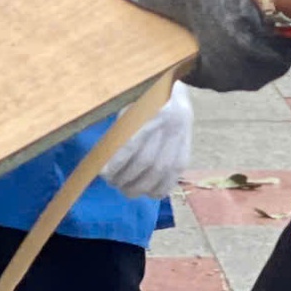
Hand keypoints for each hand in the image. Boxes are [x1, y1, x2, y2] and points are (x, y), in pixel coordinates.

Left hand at [99, 81, 193, 198]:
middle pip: (145, 162)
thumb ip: (122, 131)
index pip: (133, 144)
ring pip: (158, 174)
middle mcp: (169, 129)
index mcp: (153, 113)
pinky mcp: (186, 156)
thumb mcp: (132, 109)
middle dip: (125, 178)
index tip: (104, 173)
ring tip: (126, 189)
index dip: (117, 163)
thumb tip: (105, 158)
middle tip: (113, 182)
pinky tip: (146, 193)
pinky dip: (157, 191)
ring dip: (138, 187)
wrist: (179, 97)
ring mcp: (180, 144)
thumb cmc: (147, 104)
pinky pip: (172, 180)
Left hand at [114, 0, 290, 92]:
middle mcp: (241, 82)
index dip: (183, 52)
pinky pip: (271, 47)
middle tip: (210, 18)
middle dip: (214, 44)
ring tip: (237, 10)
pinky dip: (263, 33)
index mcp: (212, 76)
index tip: (182, 35)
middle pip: (219, 63)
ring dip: (242, 39)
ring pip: (248, 56)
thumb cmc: (229, 3)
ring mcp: (269, 71)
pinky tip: (261, 11)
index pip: (188, 71)